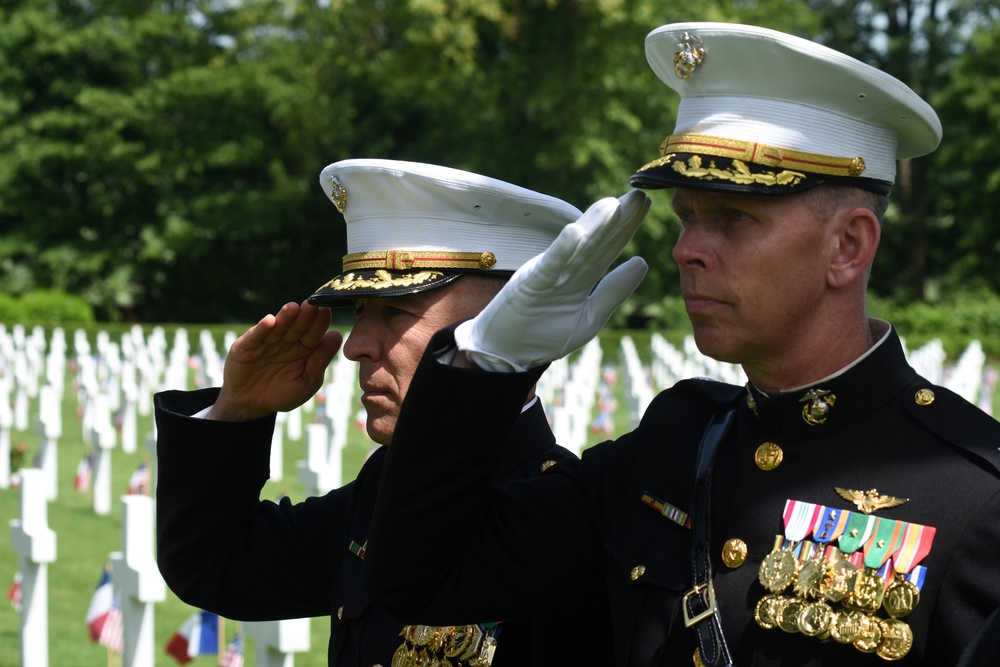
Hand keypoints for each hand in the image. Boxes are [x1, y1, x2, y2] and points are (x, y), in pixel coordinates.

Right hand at [208, 300, 342, 420]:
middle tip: (312, 304)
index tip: (326, 311)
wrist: (252, 405)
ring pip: (278, 327)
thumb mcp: (307, 382)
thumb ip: (320, 361)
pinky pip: (256, 336)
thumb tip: (337, 335)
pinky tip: (269, 321)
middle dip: (305, 315)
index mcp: (305, 347)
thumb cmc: (284, 393)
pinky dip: (262, 328)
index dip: (320, 322)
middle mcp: (287, 340)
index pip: (315, 332)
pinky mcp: (246, 346)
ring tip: (293, 308)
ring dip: (285, 317)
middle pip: (298, 326)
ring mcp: (267, 341)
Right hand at [454, 189, 649, 371]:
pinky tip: (575, 232)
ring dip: (594, 226)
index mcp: (581, 277)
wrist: (504, 352)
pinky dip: (562, 250)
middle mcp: (567, 271)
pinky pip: (549, 267)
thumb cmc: (545, 334)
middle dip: (618, 218)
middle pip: (597, 242)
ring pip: (577, 249)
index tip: (647, 202)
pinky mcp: (531, 286)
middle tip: (639, 193)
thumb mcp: (589, 316)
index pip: (608, 248)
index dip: (627, 226)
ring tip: (613, 204)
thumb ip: (614, 291)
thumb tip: (642, 262)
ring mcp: (548, 276)